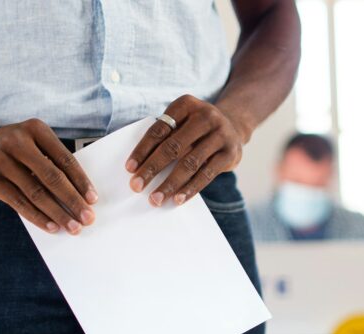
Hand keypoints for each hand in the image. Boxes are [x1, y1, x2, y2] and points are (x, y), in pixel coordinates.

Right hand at [0, 119, 98, 234]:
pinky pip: (19, 203)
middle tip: (88, 218)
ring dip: (58, 213)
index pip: (64, 159)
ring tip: (73, 227)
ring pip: (36, 193)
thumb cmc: (15, 151)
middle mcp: (16, 141)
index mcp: (35, 129)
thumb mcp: (34, 146)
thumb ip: (52, 164)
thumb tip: (80, 198)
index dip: (81, 181)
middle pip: (52, 176)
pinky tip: (52, 227)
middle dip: (72, 200)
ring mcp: (0, 160)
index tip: (93, 200)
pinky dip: (38, 217)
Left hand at [125, 95, 245, 205]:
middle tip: (136, 187)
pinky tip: (178, 199)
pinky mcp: (230, 153)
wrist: (234, 127)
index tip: (129, 169)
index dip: (142, 150)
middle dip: (152, 168)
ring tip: (156, 199)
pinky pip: (207, 174)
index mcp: (186, 104)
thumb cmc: (196, 129)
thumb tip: (140, 169)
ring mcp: (220, 134)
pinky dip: (190, 189)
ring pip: (190, 163)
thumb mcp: (182, 123)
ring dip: (170, 184)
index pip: (159, 129)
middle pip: (173, 146)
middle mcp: (205, 116)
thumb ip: (166, 138)